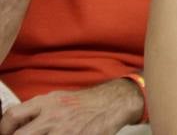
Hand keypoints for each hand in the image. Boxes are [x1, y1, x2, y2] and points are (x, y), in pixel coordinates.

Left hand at [0, 79, 140, 134]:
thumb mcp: (57, 98)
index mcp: (46, 103)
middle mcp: (52, 117)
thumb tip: (14, 121)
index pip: (12, 116)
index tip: (6, 134)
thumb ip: (36, 109)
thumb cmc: (84, 103)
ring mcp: (64, 131)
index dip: (4, 129)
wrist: (113, 103)